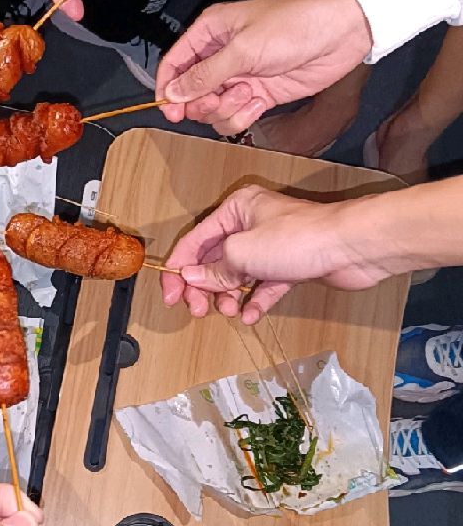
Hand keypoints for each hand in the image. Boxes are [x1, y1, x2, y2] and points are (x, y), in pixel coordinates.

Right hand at [156, 0, 372, 133]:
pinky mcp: (257, 95)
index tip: (170, 110)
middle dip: (202, 102)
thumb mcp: (243, 50)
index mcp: (209, 33)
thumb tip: (172, 94)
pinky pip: (235, 116)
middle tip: (221, 98)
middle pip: (190, 92)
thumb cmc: (293, 26)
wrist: (340, 34)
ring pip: (211, 109)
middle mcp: (219, 56)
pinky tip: (260, 103)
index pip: (174, 63)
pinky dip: (243, 116)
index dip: (167, 88)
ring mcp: (238, 78)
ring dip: (226, 109)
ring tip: (249, 95)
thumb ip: (204, 75)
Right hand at [160, 185, 391, 323]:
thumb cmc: (299, 237)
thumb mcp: (243, 252)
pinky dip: (254, 301)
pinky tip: (250, 316)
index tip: (172, 295)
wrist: (353, 247)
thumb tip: (193, 278)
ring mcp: (270, 247)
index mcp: (235, 210)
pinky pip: (263, 286)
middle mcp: (249, 225)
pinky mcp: (289, 266)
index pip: (195, 241)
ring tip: (230, 311)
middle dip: (205, 287)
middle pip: (214, 260)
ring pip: (237, 275)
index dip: (179, 269)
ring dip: (228, 296)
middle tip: (199, 309)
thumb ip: (215, 269)